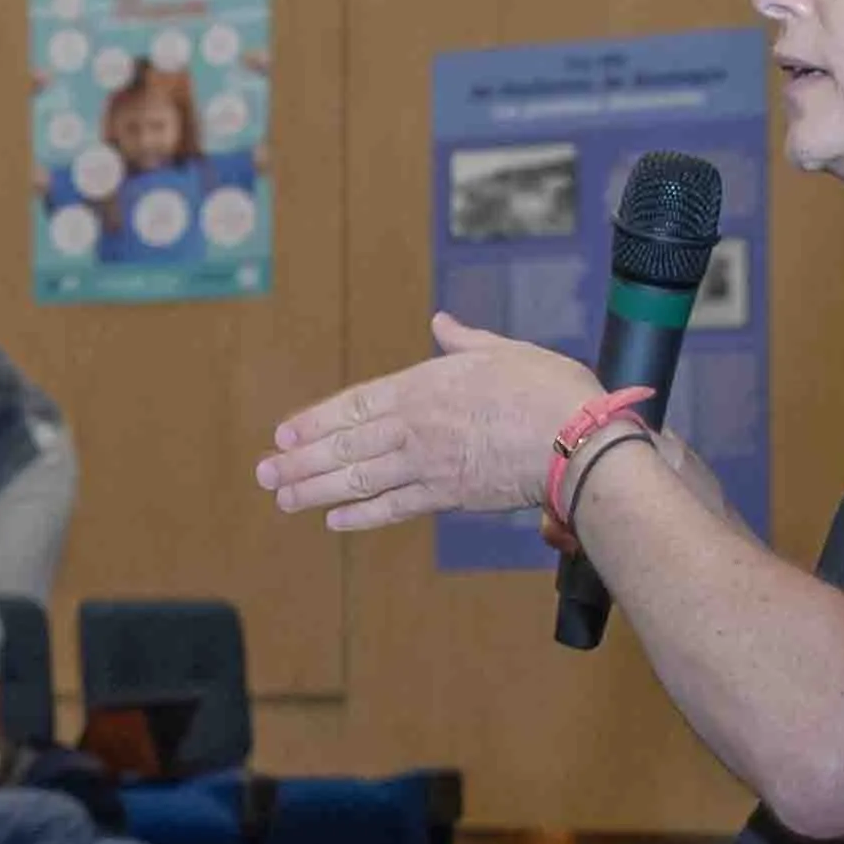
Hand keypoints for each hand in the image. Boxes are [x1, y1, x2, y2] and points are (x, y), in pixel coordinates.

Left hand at [256, 312, 605, 533]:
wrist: (578, 441)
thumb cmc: (548, 389)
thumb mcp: (503, 350)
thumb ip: (463, 341)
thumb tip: (441, 323)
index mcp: (424, 386)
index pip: (355, 405)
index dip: (315, 421)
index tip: (284, 433)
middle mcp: (415, 427)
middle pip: (345, 445)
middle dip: (300, 459)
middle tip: (264, 471)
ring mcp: (428, 464)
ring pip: (359, 479)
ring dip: (316, 489)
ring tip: (283, 497)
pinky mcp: (448, 495)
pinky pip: (394, 507)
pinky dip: (361, 515)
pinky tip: (334, 520)